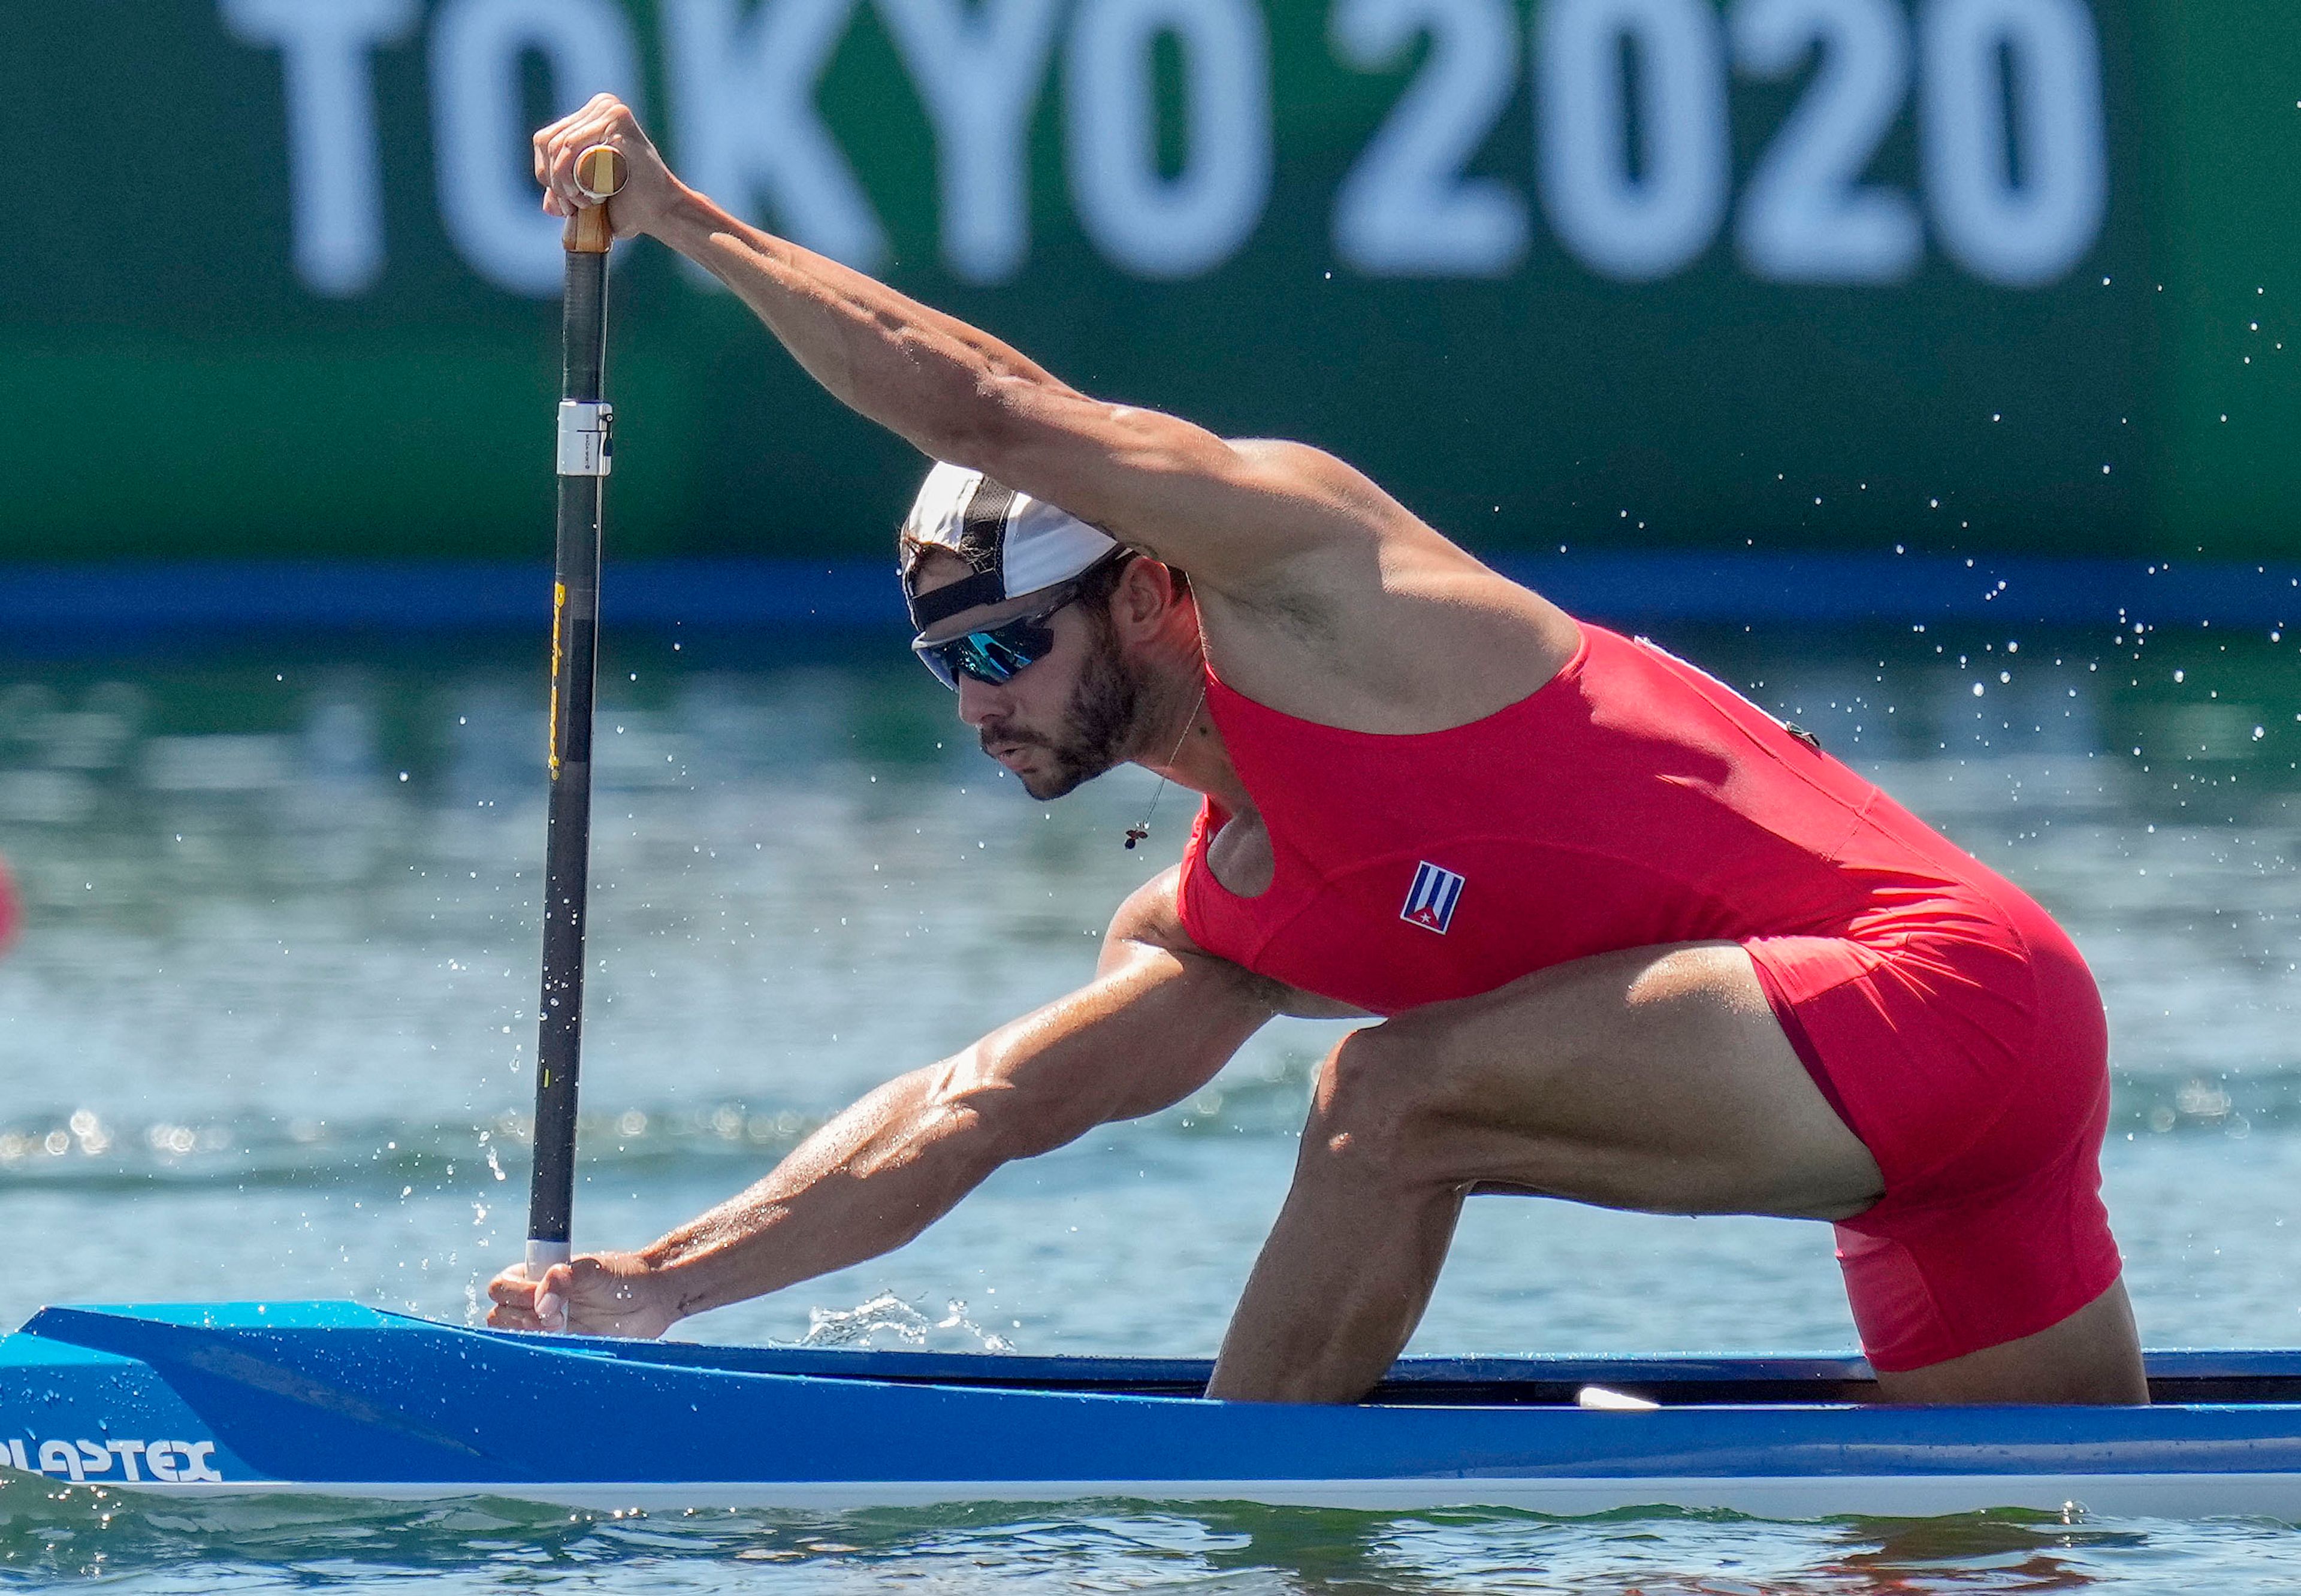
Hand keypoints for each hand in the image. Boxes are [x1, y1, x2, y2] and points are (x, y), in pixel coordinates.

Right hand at [486, 1250, 680, 1337]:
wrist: (652, 1299)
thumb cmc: (623, 1276)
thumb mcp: (594, 1270)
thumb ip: (565, 1278)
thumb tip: (541, 1302)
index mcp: (537, 1276)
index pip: (501, 1286)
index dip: (515, 1295)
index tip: (542, 1300)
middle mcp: (535, 1301)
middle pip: (499, 1315)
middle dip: (520, 1319)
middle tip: (555, 1319)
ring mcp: (545, 1326)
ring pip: (512, 1338)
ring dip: (530, 1336)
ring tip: (562, 1329)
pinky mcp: (559, 1347)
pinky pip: (535, 1355)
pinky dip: (540, 1354)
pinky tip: (562, 1346)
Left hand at [532, 93, 682, 240]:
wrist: (662, 212)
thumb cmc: (631, 208)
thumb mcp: (588, 200)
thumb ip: (567, 197)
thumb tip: (547, 205)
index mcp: (592, 116)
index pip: (546, 139)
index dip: (545, 174)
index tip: (565, 204)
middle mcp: (601, 106)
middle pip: (548, 141)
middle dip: (553, 181)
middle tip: (573, 208)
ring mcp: (609, 110)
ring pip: (558, 145)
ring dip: (561, 182)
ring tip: (584, 203)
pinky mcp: (616, 121)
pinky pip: (571, 144)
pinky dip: (567, 174)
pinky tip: (586, 195)